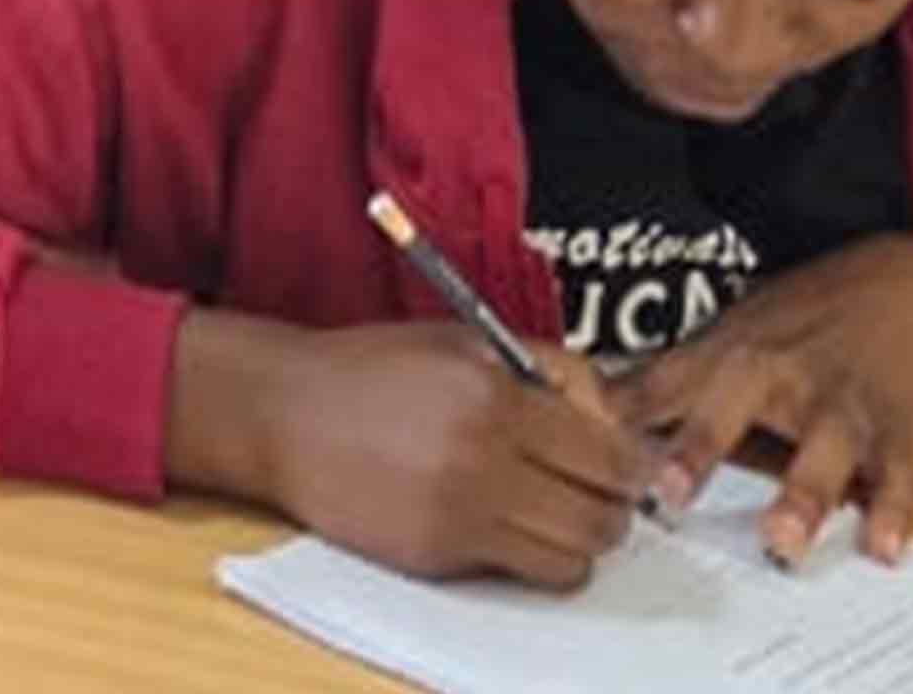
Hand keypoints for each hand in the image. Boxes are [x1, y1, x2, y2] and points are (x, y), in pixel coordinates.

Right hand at [245, 321, 648, 591]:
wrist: (281, 412)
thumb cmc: (373, 370)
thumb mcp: (463, 341)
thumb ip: (547, 370)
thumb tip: (613, 420)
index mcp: (494, 396)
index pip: (610, 458)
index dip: (631, 466)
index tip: (625, 465)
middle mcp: (481, 459)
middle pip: (601, 519)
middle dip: (612, 510)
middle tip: (597, 494)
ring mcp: (458, 514)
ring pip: (571, 560)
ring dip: (576, 541)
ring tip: (553, 513)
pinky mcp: (436, 555)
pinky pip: (518, 572)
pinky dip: (525, 554)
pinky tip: (501, 522)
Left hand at [617, 237, 912, 563]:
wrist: (908, 290)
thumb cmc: (806, 320)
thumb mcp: (733, 333)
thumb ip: (669, 378)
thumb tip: (592, 405)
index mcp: (734, 352)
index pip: (670, 382)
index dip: (630, 409)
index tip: (595, 436)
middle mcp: (784, 377)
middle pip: (736, 408)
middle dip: (700, 446)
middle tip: (669, 490)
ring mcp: (842, 407)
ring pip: (823, 449)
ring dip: (802, 495)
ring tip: (782, 539)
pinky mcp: (895, 436)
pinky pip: (896, 480)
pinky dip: (893, 513)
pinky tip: (882, 548)